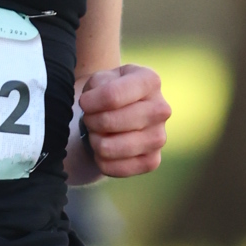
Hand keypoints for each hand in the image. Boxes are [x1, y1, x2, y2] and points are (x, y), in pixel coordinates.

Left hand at [74, 63, 169, 178]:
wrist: (123, 112)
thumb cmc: (111, 91)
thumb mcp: (102, 78)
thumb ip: (97, 86)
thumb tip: (93, 108)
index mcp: (150, 81)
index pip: (111, 96)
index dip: (88, 102)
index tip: (84, 102)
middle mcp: (161, 109)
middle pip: (109, 121)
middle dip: (91, 121)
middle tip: (91, 118)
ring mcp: (159, 138)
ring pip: (108, 147)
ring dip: (95, 141)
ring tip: (99, 132)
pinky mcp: (152, 161)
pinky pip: (113, 168)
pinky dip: (101, 160)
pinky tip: (106, 147)